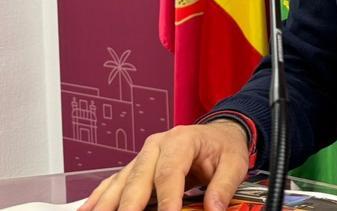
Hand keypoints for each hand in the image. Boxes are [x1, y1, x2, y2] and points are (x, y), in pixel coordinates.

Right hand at [79, 120, 249, 210]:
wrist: (218, 134)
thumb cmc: (223, 148)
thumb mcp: (235, 163)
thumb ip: (224, 186)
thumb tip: (213, 208)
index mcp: (182, 140)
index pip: (169, 172)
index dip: (167, 198)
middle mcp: (156, 146)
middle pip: (138, 179)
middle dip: (130, 206)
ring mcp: (142, 156)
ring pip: (120, 183)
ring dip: (108, 204)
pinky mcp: (135, 168)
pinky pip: (113, 183)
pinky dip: (100, 198)